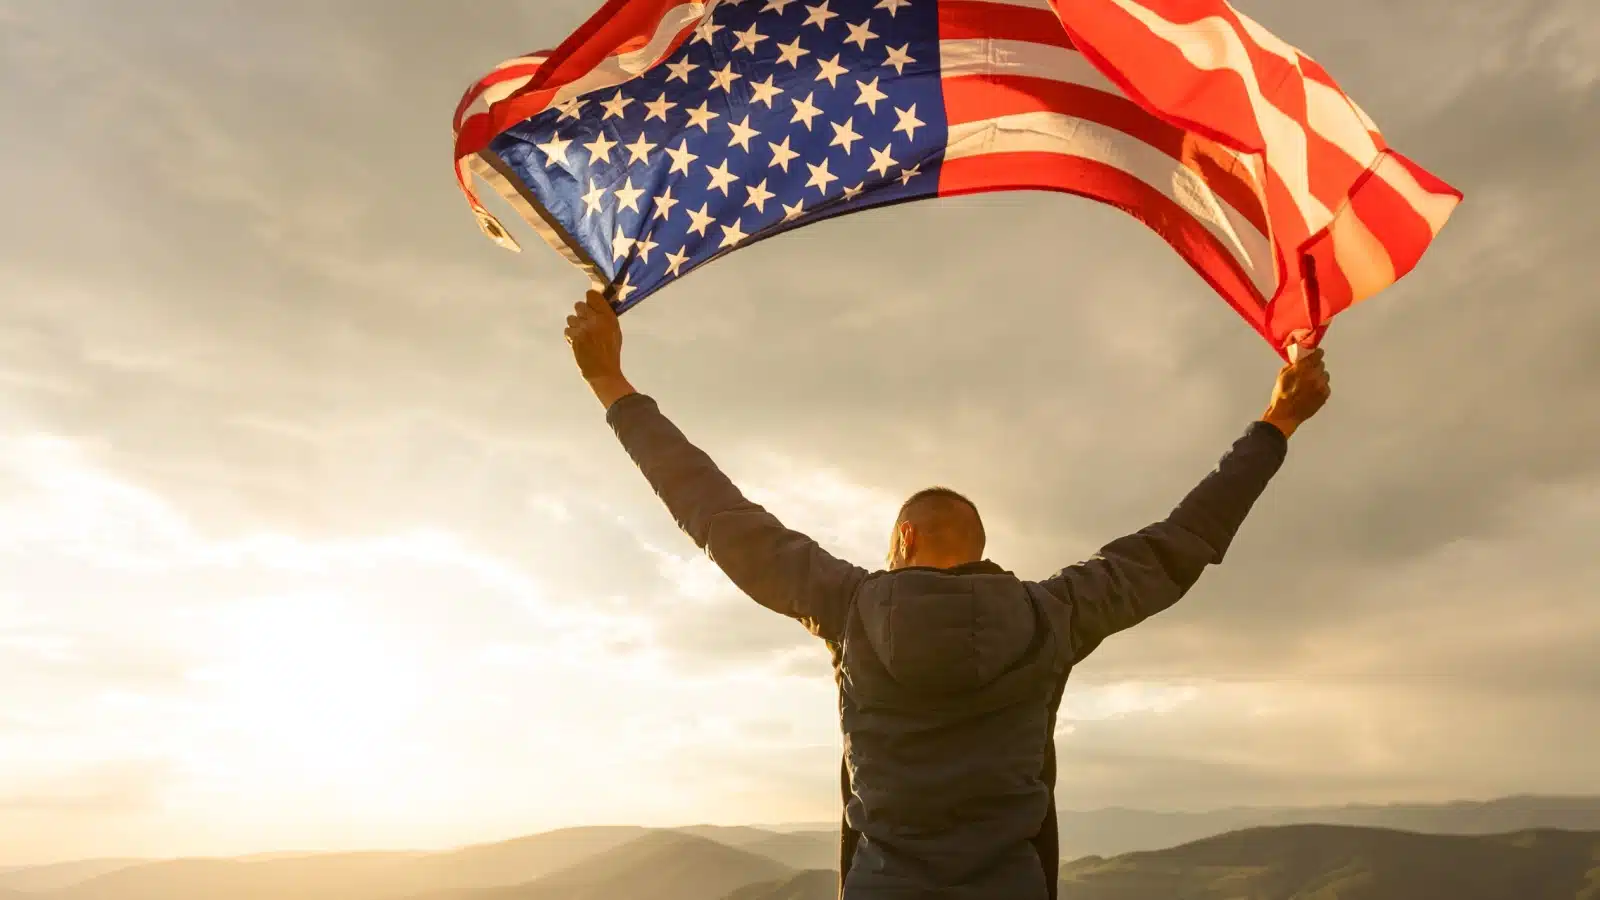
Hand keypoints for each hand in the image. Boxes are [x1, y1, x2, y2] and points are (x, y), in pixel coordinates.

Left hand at [565, 290, 634, 408]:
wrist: (602, 371)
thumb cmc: (610, 351)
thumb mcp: (615, 331)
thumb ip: (606, 315)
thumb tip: (596, 304)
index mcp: (608, 316)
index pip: (592, 295)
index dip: (590, 299)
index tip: (592, 304)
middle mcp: (594, 320)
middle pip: (579, 305)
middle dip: (581, 312)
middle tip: (586, 321)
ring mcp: (582, 328)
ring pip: (571, 318)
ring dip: (575, 324)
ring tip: (583, 334)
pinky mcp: (573, 337)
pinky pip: (567, 329)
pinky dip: (571, 334)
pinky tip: (579, 341)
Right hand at [1261, 347, 1329, 438]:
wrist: (1285, 415)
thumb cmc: (1280, 395)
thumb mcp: (1282, 376)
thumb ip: (1293, 365)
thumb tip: (1300, 359)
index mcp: (1304, 368)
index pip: (1318, 354)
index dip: (1315, 354)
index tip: (1313, 355)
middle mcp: (1315, 375)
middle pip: (1321, 364)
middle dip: (1315, 366)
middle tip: (1308, 372)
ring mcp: (1322, 385)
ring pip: (1325, 375)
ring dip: (1319, 377)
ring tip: (1310, 384)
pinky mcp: (1325, 394)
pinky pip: (1326, 385)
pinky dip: (1320, 386)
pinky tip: (1311, 392)